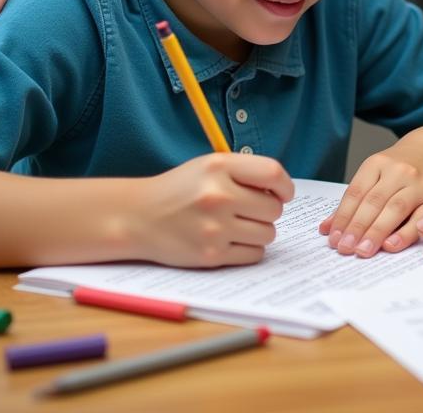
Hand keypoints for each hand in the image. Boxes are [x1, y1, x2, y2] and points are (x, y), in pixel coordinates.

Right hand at [133, 153, 293, 266]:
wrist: (137, 217)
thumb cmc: (180, 190)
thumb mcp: (209, 166)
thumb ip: (245, 172)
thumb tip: (282, 191)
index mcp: (219, 167)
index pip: (273, 173)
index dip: (285, 186)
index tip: (283, 193)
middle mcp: (218, 196)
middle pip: (273, 208)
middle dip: (268, 210)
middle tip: (251, 210)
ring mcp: (214, 228)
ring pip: (268, 233)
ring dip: (260, 231)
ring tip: (239, 225)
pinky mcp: (210, 255)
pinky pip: (254, 254)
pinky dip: (250, 249)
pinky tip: (232, 241)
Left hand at [319, 138, 422, 257]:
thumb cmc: (397, 170)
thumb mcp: (373, 175)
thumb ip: (352, 202)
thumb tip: (327, 230)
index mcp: (377, 162)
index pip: (356, 192)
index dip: (343, 217)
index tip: (334, 239)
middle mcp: (399, 171)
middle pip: (374, 201)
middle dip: (357, 227)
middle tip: (345, 248)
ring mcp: (419, 184)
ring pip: (395, 209)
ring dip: (377, 232)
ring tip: (363, 250)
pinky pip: (421, 219)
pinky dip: (405, 233)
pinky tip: (391, 245)